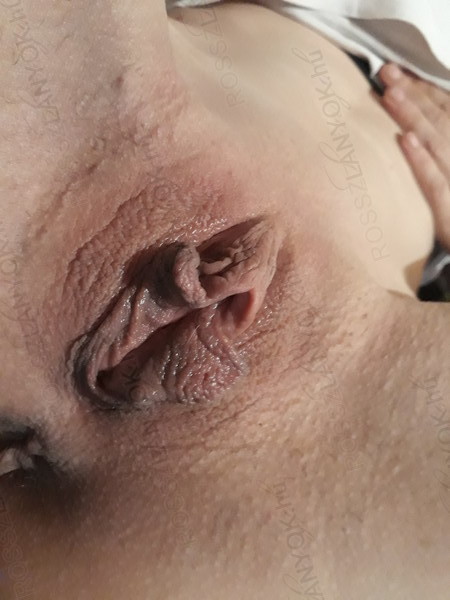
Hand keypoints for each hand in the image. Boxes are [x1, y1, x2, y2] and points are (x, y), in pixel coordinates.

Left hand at [379, 63, 449, 251]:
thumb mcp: (447, 173)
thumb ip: (438, 149)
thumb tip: (411, 132)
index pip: (446, 110)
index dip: (423, 89)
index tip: (399, 70)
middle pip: (439, 118)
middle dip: (414, 93)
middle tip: (386, 71)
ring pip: (436, 142)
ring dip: (413, 116)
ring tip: (390, 95)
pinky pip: (434, 181)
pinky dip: (421, 160)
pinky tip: (405, 141)